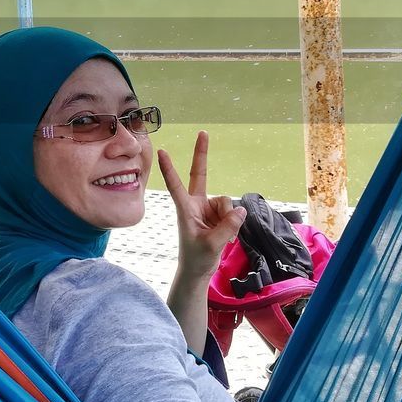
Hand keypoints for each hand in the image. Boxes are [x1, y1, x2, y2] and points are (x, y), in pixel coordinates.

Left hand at [157, 130, 245, 280]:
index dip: (170, 168)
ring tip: (221, 236)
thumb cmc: (197, 257)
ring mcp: (208, 208)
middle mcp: (196, 204)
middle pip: (200, 174)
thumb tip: (240, 210)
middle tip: (203, 132)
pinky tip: (228, 235)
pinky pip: (233, 212)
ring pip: (226, 202)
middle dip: (202, 153)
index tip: (161, 151)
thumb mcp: (211, 244)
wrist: (198, 270)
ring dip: (228, 219)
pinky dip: (234, 223)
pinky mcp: (219, 214)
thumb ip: (227, 226)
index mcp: (185, 209)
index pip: (175, 185)